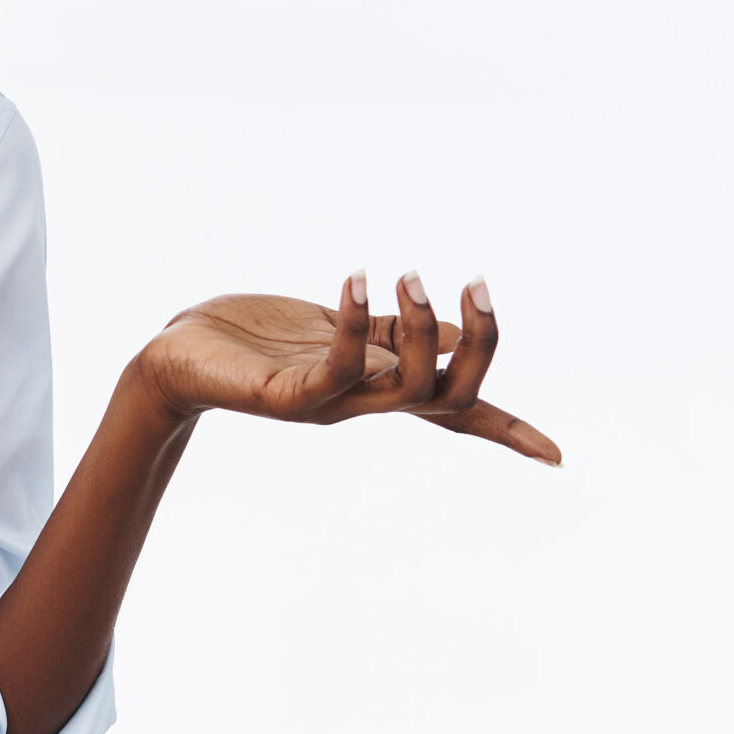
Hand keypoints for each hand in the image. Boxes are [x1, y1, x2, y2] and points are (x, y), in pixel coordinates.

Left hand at [138, 271, 560, 463]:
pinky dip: (354, 324)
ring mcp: (327, 405)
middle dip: (479, 345)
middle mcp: (361, 402)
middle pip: (450, 397)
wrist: (175, 358)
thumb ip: (389, 334)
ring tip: (412, 275)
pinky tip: (354, 280)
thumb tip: (459, 332)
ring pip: (405, 388)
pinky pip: (336, 368)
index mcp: (378, 386)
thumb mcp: (330, 330)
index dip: (506, 432)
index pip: (456, 414)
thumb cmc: (252, 342)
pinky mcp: (288, 398)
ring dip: (420, 328)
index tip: (557, 458)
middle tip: (472, 282)